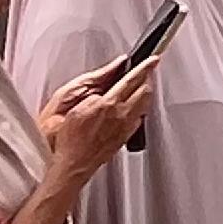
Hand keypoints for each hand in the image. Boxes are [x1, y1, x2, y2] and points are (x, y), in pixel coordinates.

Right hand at [36, 63, 158, 183]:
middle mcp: (121, 115)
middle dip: (147, 78)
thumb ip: (95, 92)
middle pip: (145, 90)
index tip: (152, 60)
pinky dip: (140, 107)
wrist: (73, 163)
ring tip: (141, 85)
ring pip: (145, 103)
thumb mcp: (75, 107)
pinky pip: (140, 117)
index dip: (144, 67)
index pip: (132, 80)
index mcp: (108, 104)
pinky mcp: (125, 136)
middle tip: (146, 70)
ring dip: (145, 91)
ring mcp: (126, 126)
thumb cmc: (69, 139)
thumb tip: (107, 84)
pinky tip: (134, 106)